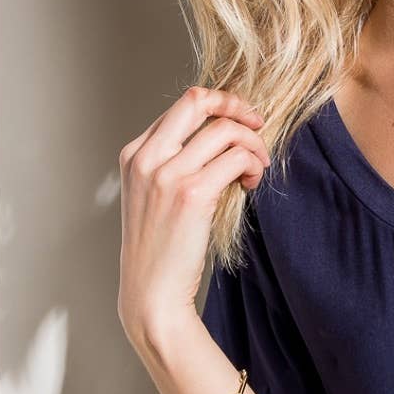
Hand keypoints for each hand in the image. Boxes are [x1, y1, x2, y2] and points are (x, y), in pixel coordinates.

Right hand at [117, 85, 268, 347]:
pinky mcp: (191, 194)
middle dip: (237, 105)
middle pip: (198, 100)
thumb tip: (221, 137)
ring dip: (253, 143)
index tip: (239, 124)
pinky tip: (252, 182)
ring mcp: (166, 174)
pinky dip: (253, 164)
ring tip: (258, 167)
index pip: (182, 106)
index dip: (218, 109)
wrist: (152, 292)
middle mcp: (146, 157)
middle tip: (258, 125)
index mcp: (134, 154)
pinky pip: (236, 158)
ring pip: (225, 129)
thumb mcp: (155, 196)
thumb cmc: (162, 248)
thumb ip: (174, 163)